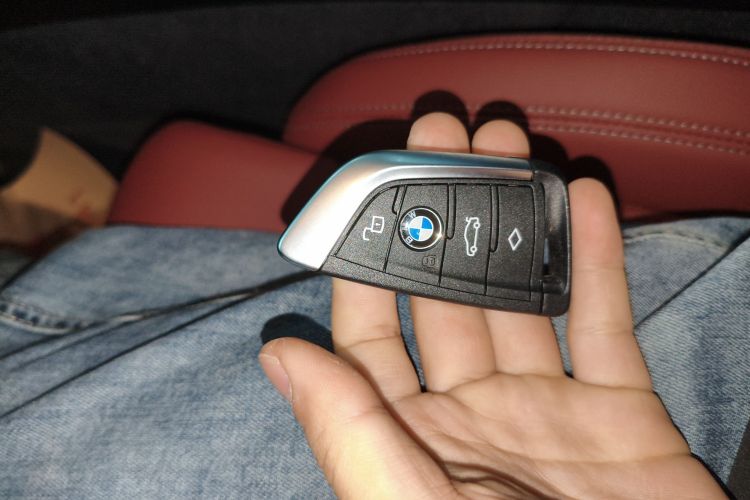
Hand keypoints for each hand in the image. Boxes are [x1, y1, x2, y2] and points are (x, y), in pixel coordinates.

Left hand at [260, 113, 725, 498]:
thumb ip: (347, 433)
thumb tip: (278, 350)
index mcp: (410, 439)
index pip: (373, 330)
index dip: (368, 256)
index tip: (366, 189)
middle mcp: (474, 418)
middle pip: (453, 294)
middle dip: (448, 214)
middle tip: (445, 138)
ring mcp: (550, 414)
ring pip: (527, 296)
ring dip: (517, 222)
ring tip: (510, 149)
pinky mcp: (624, 418)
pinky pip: (608, 324)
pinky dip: (600, 260)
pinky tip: (585, 198)